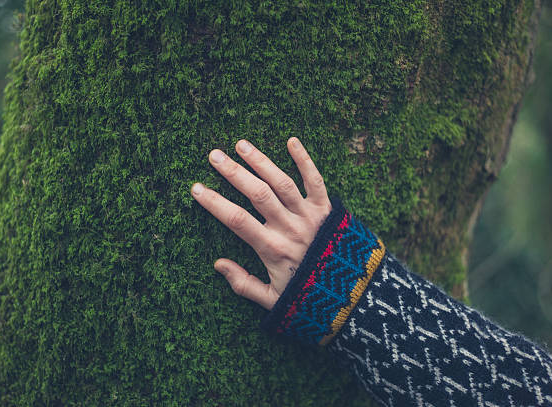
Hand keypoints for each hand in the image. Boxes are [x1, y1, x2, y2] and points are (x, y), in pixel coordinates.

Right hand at [190, 137, 331, 309]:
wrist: (354, 296)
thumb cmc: (310, 298)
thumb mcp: (274, 300)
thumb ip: (244, 284)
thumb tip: (217, 264)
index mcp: (272, 249)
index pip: (236, 220)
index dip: (214, 203)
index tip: (196, 188)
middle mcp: (289, 228)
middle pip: (257, 193)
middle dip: (233, 173)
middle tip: (214, 156)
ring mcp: (310, 216)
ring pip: (281, 182)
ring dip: (260, 161)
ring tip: (241, 145)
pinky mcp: (328, 209)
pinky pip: (316, 181)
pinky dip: (305, 160)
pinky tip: (292, 140)